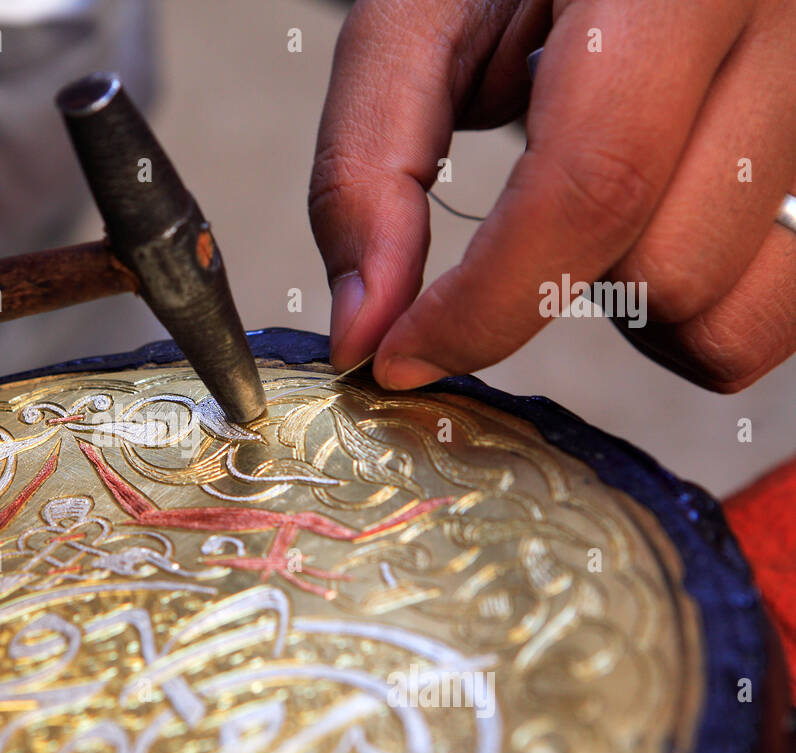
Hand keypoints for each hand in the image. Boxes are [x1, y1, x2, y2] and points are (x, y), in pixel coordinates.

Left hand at [310, 0, 795, 391]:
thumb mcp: (416, 26)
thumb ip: (367, 168)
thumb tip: (363, 328)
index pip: (595, 184)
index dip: (483, 302)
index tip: (400, 355)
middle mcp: (786, 27)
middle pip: (668, 264)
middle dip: (549, 292)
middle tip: (504, 240)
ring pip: (736, 302)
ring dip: (630, 306)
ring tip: (584, 221)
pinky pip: (779, 304)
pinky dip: (695, 308)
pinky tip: (643, 235)